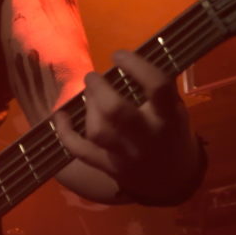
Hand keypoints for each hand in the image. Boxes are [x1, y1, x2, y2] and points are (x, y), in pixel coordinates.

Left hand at [53, 50, 202, 204]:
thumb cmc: (171, 133)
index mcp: (168, 117)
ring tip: (89, 96)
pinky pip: (81, 150)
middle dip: (98, 88)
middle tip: (93, 77)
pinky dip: (65, 133)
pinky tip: (60, 116)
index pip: (157, 86)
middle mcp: (147, 136)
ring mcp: (126, 154)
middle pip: (116, 110)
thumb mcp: (174, 110)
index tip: (118, 55)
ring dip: (88, 108)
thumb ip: (155, 89)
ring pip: (98, 130)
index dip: (136, 65)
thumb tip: (126, 60)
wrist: (173, 179)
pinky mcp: (108, 167)